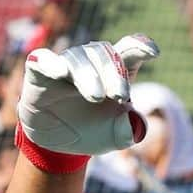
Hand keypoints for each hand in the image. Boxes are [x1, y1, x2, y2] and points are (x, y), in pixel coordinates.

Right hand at [17, 34, 159, 157]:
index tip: (154, 51)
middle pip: (104, 53)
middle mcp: (89, 63)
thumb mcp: (115, 137)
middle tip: (121, 96)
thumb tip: (134, 121)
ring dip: (89, 75)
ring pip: (77, 58)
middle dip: (115, 73)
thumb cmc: (92, 131)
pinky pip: (42, 59)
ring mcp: (64, 65)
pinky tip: (60, 73)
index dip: (140, 46)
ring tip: (97, 97)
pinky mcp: (39, 73)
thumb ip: (129, 130)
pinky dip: (50, 63)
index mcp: (113, 73)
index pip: (128, 51)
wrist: (60, 146)